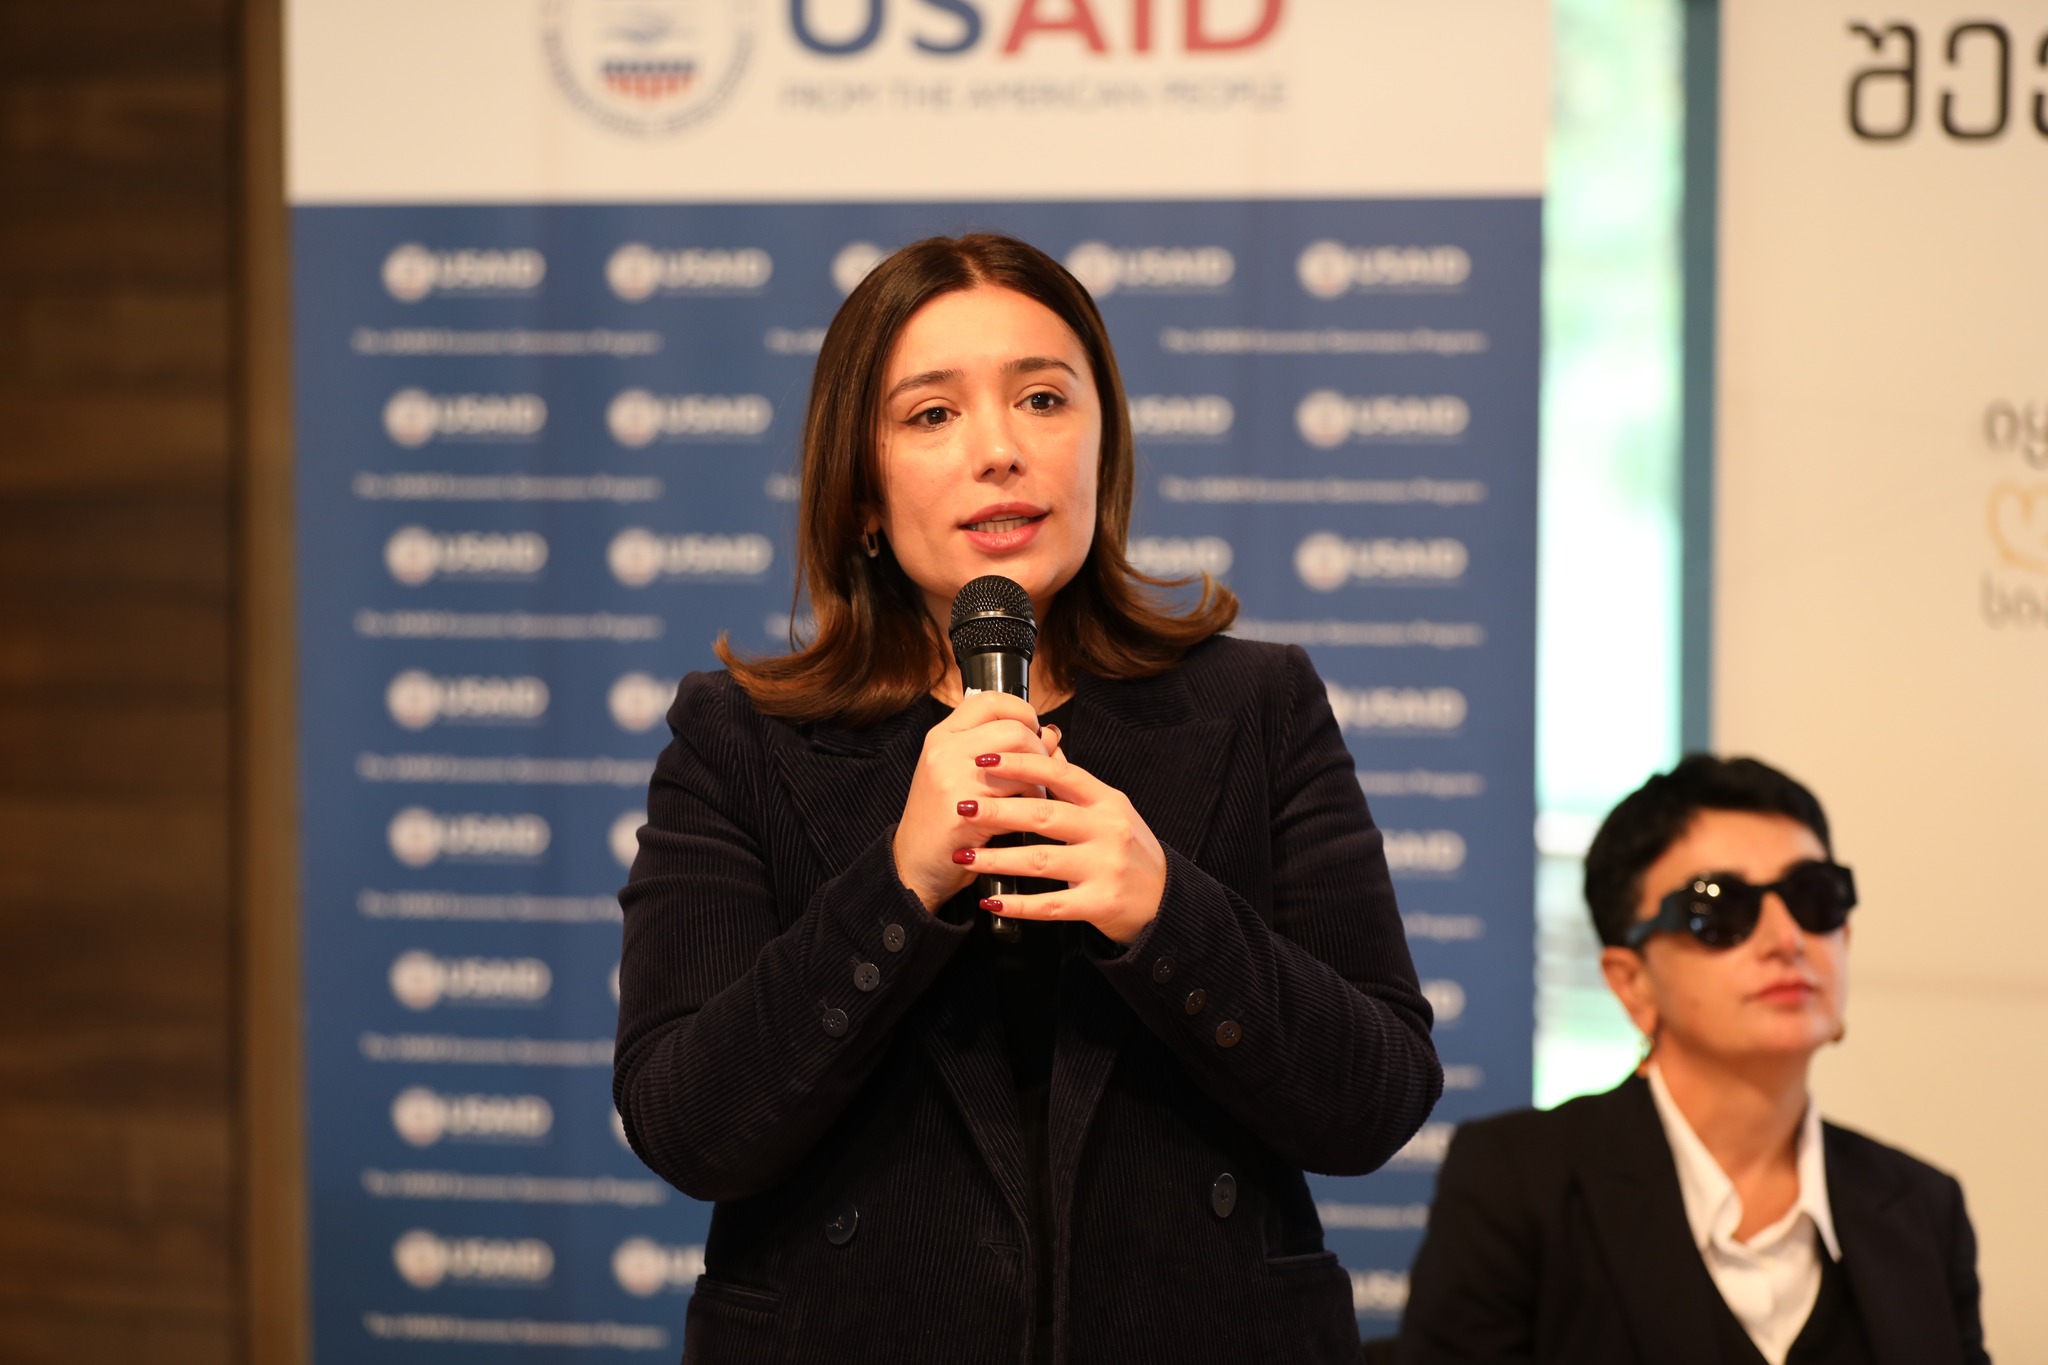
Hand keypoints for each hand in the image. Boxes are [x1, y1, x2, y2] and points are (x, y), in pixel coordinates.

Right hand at [893, 691, 1050, 912]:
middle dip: (1039, 752)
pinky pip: (1019, 801)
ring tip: (1032, 797)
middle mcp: (944, 750)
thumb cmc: (945, 820)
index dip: (1023, 712)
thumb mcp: (959, 773)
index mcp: (942, 736)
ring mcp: (952, 779)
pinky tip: (1022, 820)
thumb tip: (1052, 734)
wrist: (913, 865)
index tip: (1033, 731)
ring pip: (1022, 764)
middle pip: (1014, 730)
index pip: (991, 700)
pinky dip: (1032, 809)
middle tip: (1040, 773)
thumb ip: (999, 749)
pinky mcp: (964, 812)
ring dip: (1039, 782)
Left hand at [954, 742, 1166, 944]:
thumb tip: (1042, 746)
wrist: (1164, 901)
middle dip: (998, 810)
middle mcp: (1108, 830)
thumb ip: (1075, 786)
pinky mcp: (1099, 903)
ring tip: (964, 855)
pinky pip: (1049, 904)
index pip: (1061, 774)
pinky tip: (990, 899)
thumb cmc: (1128, 850)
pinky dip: (1017, 903)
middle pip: (1044, 815)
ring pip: (1040, 861)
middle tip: (962, 806)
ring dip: (997, 858)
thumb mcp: (1111, 810)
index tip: (985, 760)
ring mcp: (1105, 868)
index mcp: (1107, 801)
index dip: (1022, 764)